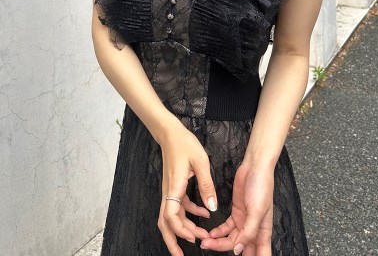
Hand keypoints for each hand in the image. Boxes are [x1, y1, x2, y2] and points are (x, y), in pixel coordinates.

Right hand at [157, 121, 218, 255]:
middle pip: (165, 223)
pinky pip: (179, 206)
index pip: (171, 216)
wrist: (170, 133)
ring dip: (182, 229)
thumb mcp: (201, 162)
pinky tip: (204, 214)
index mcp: (174, 188)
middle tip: (183, 255)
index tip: (193, 238)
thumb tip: (212, 208)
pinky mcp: (174, 187)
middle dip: (173, 241)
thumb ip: (207, 185)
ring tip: (197, 239)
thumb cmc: (184, 144)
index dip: (180, 230)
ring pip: (171, 217)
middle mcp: (169, 192)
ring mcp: (170, 191)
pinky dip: (189, 214)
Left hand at [200, 161, 274, 254]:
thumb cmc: (261, 186)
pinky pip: (226, 228)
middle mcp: (254, 228)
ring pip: (231, 239)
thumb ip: (249, 232)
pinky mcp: (236, 212)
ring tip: (205, 242)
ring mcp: (244, 220)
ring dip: (219, 242)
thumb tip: (239, 250)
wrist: (255, 166)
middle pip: (241, 248)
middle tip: (209, 250)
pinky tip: (211, 233)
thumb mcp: (257, 211)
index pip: (261, 254)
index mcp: (263, 231)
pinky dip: (218, 232)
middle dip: (227, 252)